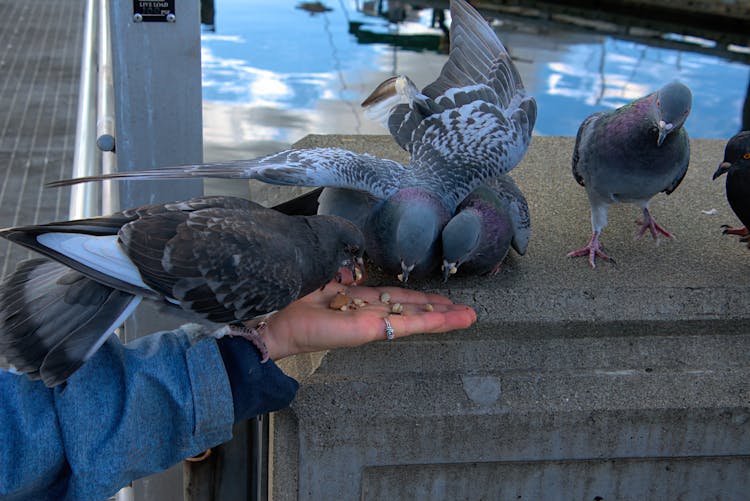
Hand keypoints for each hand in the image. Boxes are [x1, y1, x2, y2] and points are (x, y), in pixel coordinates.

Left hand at [247, 280, 476, 360]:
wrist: (273, 318)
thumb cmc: (291, 296)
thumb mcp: (322, 274)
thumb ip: (342, 271)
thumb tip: (353, 266)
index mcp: (354, 300)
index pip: (393, 297)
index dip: (417, 296)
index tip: (439, 297)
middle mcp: (366, 313)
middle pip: (409, 309)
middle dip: (437, 310)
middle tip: (465, 310)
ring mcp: (370, 324)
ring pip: (413, 319)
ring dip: (442, 317)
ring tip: (468, 317)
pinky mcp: (369, 331)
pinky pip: (405, 324)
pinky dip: (430, 322)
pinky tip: (450, 319)